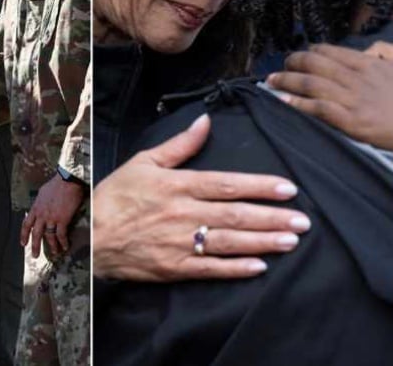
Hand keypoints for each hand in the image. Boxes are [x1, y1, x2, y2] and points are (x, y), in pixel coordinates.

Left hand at [21, 174, 85, 257]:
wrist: (67, 180)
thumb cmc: (57, 183)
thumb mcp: (43, 192)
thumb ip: (41, 201)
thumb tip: (41, 204)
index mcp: (36, 207)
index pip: (26, 224)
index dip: (24, 235)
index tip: (23, 243)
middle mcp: (42, 214)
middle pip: (36, 234)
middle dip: (34, 246)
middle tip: (35, 255)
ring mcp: (51, 218)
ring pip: (49, 236)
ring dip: (52, 246)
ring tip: (55, 253)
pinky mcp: (62, 219)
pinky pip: (61, 235)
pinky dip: (63, 242)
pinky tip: (65, 246)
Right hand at [93, 114, 311, 281]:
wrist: (89, 236)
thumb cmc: (116, 196)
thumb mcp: (145, 162)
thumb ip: (179, 145)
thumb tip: (206, 122)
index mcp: (179, 185)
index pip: (228, 184)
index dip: (260, 186)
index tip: (288, 189)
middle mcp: (184, 213)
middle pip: (236, 214)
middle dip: (272, 217)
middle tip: (303, 221)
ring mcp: (180, 242)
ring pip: (229, 241)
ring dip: (263, 242)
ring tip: (291, 241)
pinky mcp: (174, 267)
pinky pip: (210, 269)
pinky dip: (236, 269)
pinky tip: (260, 267)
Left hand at [266, 41, 392, 165]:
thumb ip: (389, 50)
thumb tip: (367, 50)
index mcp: (372, 61)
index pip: (331, 51)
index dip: (311, 51)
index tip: (300, 55)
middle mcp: (358, 77)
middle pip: (314, 64)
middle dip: (292, 62)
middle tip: (279, 66)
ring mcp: (354, 100)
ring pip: (310, 84)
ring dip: (286, 81)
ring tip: (270, 81)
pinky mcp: (353, 123)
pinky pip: (317, 109)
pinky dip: (296, 103)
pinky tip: (282, 101)